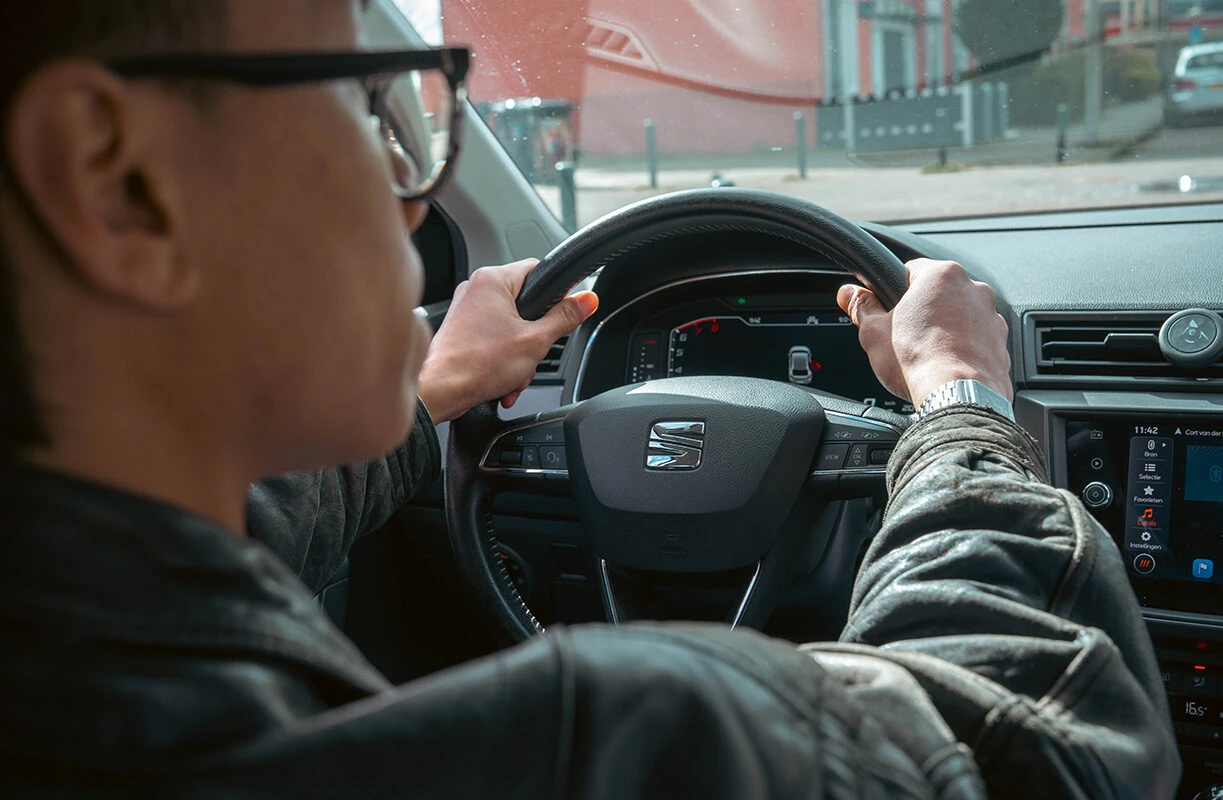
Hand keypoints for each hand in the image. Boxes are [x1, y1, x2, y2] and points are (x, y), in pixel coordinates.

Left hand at [418, 259, 597, 422]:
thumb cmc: (476, 364)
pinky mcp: (461, 331)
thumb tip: (586, 300)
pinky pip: (493, 339)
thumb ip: (564, 317)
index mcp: (492, 280)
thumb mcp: (536, 340)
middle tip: (535, 353)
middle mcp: (476, 289)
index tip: (565, 310)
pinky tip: (504, 381)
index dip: (557, 292)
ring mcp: (466, 310)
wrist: (439, 391)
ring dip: (520, 354)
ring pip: (510, 326)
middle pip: (525, 304)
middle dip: (535, 336)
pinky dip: (503, 359)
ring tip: (515, 374)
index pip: (537, 269)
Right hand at [836, 259, 1011, 407]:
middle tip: (904, 336)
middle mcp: (973, 289)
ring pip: (960, 317)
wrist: (958, 396)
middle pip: (938, 294)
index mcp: (941, 275)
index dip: (894, 290)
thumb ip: (861, 306)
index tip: (887, 308)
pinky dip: (964, 350)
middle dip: (922, 312)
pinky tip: (947, 366)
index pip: (911, 270)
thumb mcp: (873, 332)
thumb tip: (849, 293)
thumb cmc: (918, 360)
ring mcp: (991, 316)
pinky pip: (977, 340)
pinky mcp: (1001, 343)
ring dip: (945, 330)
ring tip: (927, 355)